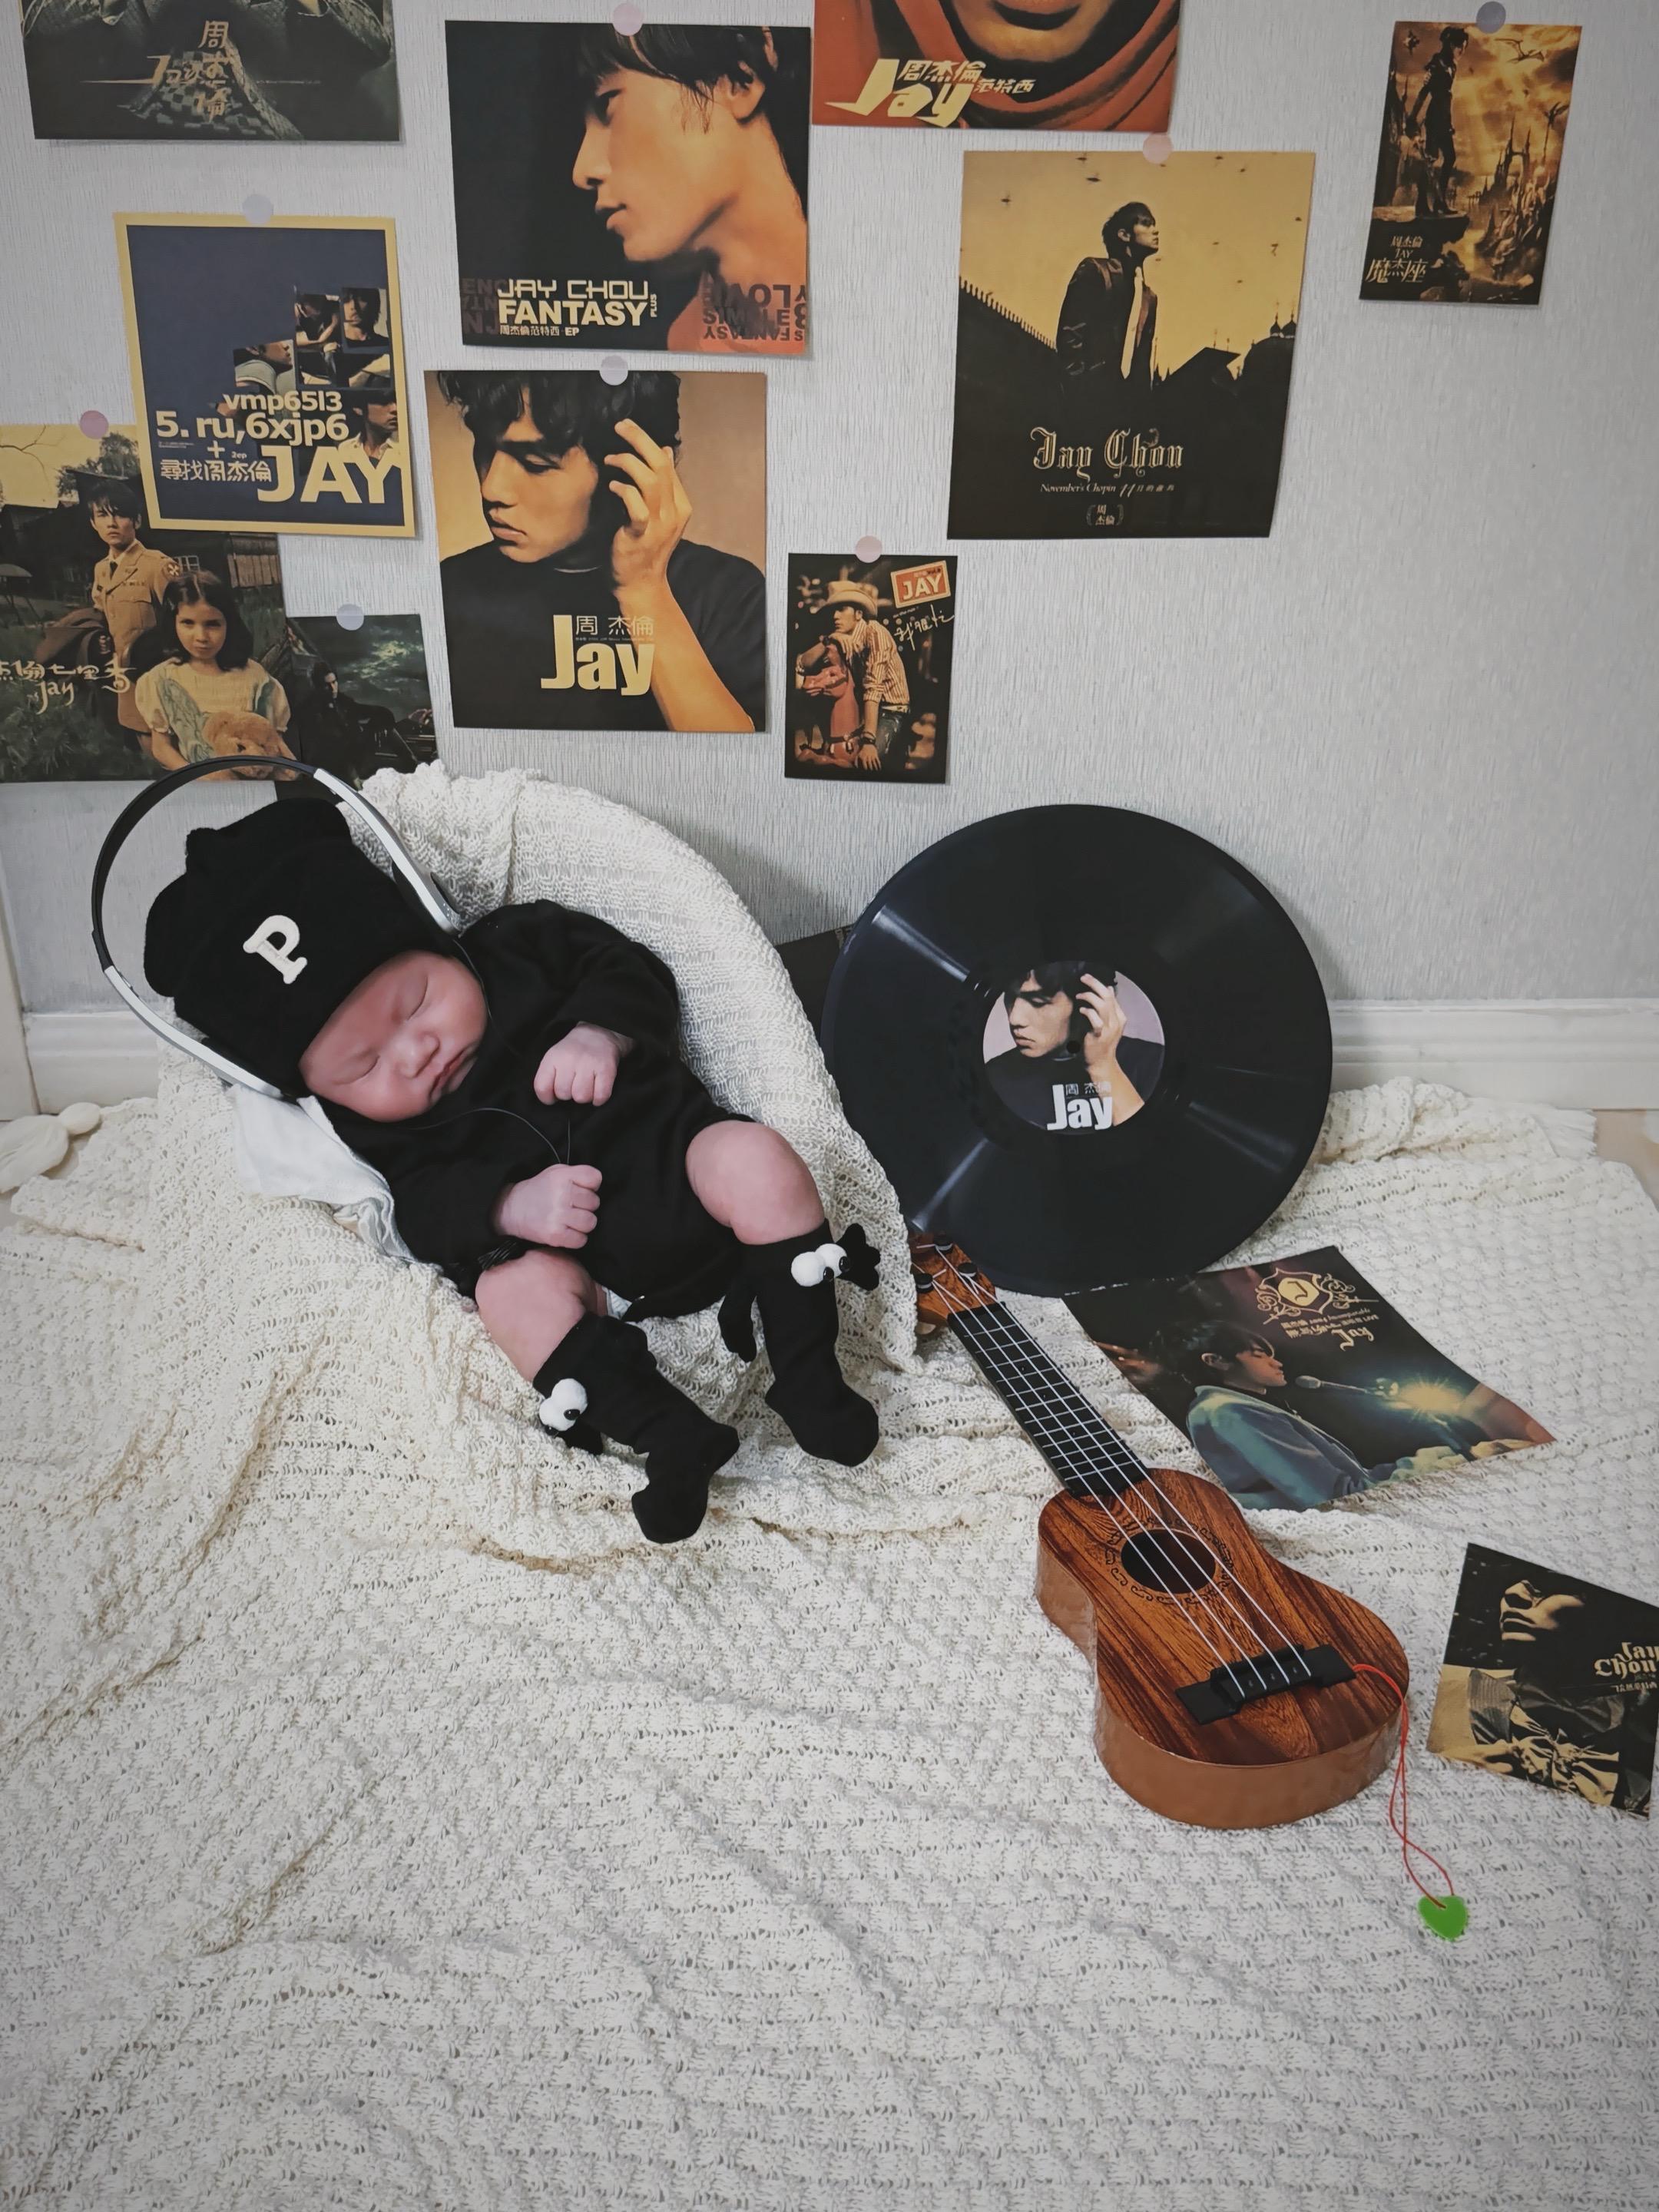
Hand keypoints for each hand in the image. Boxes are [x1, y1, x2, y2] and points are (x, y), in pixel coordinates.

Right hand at [494, 1163, 601, 1247]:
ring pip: (590, 1222)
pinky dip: (576, 1238)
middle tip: (572, 1206)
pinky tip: (566, 1231)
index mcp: (562, 1176)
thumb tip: (597, 1188)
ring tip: (570, 1220)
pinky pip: (581, 1240)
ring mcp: (558, 1215)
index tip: (581, 1189)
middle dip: (586, 1206)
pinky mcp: (555, 1235)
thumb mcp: (556, 1172)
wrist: (513, 1209)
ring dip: (583, 1223)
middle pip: (595, 1202)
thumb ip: (577, 1175)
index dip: (591, 1186)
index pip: (595, 1178)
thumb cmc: (540, 1190)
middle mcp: (561, 1194)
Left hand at [533, 1024, 626, 1106]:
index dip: (547, 1097)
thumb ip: (547, 1077)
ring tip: (586, 1086)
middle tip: (574, 1084)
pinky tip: (597, 1091)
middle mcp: (570, 1060)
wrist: (598, 1034)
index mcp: (553, 1057)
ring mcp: (589, 1064)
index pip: (542, 1087)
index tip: (554, 1094)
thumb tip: (551, 1099)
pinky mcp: (607, 1069)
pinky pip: (600, 1096)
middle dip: (569, 1094)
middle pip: (563, 1094)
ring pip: (582, 1097)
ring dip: (585, 1096)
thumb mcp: (554, 1057)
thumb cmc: (574, 1051)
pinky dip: (599, 1098)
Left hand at [605, 419, 691, 599]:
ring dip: (628, 463)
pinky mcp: (642, 536)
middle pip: (661, 466)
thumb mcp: (660, 512)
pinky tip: (612, 485)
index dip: (647, 441)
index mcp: (680, 504)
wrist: (641, 584)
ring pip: (651, 481)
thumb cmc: (645, 547)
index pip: (667, 464)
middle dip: (639, 440)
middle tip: (620, 426)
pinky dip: (624, 491)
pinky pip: (637, 507)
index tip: (627, 428)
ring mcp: (659, 525)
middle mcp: (673, 512)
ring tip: (610, 458)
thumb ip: (663, 484)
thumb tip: (664, 450)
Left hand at [856, 741, 881, 772]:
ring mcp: (872, 755)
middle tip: (871, 771)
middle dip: (870, 767)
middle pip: (870, 763)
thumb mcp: (858, 755)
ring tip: (876, 770)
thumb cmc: (862, 751)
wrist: (868, 744)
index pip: (864, 762)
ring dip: (875, 767)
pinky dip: (879, 764)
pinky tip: (879, 767)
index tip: (866, 770)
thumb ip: (856, 761)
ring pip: (874, 762)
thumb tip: (856, 767)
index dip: (865, 766)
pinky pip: (877, 760)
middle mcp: (868, 756)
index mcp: (864, 756)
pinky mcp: (875, 755)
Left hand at [1076, 972, 1127, 1082]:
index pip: (1111, 995)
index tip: (1087, 978)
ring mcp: (1110, 1028)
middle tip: (1083, 978)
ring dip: (1089, 996)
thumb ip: (1109, 1007)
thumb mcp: (1109, 1022)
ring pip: (1102, 1005)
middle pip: (1107, 996)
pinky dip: (1088, 1011)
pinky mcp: (1100, 1035)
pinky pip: (1095, 1019)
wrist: (1101, 1063)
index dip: (1098, 984)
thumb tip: (1108, 988)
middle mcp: (1117, 1021)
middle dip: (1094, 984)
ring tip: (1079, 996)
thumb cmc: (1101, 1042)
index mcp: (1120, 1016)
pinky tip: (1081, 1010)